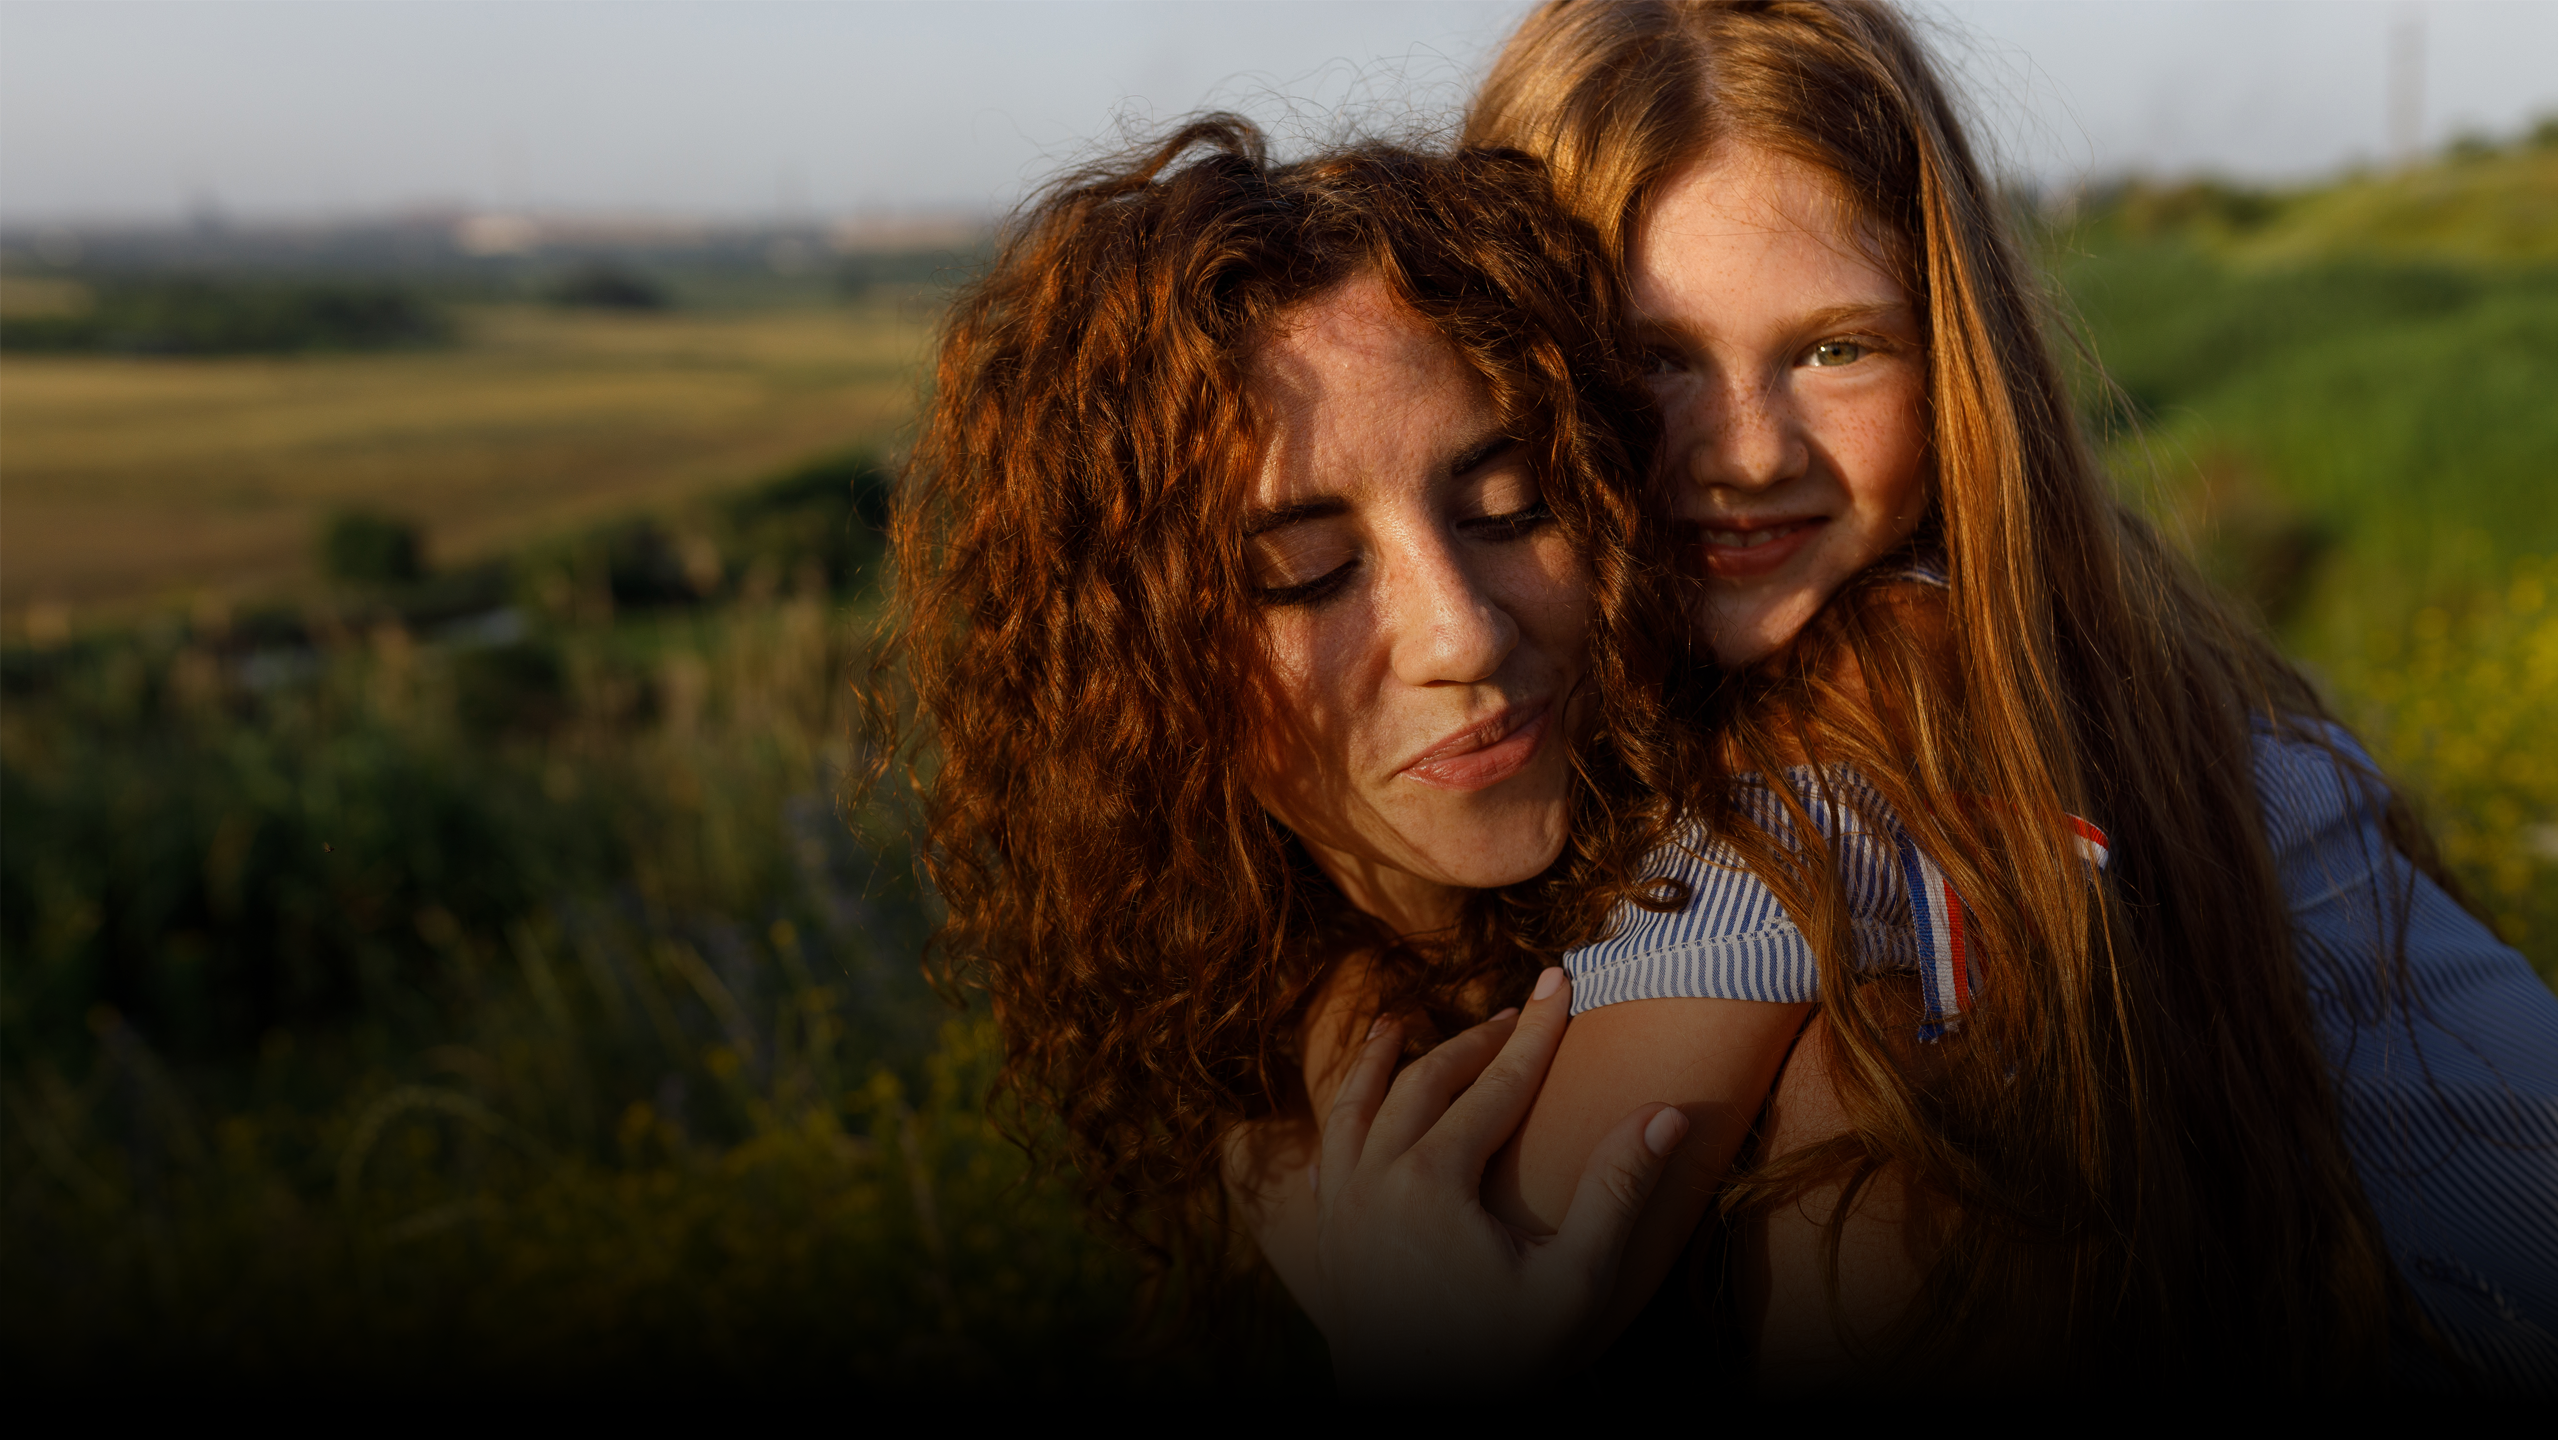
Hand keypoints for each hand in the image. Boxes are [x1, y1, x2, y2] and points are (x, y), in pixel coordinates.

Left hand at [1309, 967, 1689, 1394]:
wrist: (1419, 1422)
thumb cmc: (1503, 1360)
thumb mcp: (1574, 1282)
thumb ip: (1616, 1192)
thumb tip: (1665, 1115)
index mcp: (1431, 1179)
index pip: (1497, 1084)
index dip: (1537, 1031)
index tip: (1562, 981)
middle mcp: (1373, 1179)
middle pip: (1426, 1082)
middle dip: (1477, 1040)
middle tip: (1518, 1011)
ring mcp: (1339, 1210)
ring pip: (1357, 1108)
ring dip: (1385, 1062)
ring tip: (1402, 1025)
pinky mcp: (1325, 1244)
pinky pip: (1325, 1159)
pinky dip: (1340, 1121)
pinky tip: (1350, 1115)